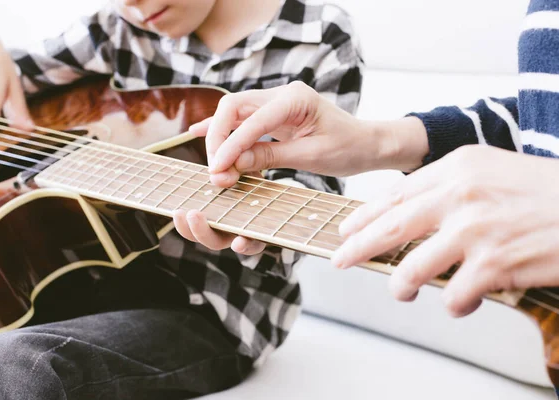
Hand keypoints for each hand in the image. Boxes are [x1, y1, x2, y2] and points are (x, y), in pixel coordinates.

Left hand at [173, 171, 266, 254]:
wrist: (234, 165)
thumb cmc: (250, 169)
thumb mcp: (252, 168)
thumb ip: (247, 165)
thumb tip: (228, 170)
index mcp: (252, 224)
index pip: (253, 243)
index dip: (246, 245)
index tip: (238, 243)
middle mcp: (232, 230)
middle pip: (217, 242)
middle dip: (203, 232)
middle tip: (194, 214)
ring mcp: (214, 225)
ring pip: (199, 235)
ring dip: (187, 228)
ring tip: (179, 212)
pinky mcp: (199, 217)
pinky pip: (188, 224)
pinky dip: (182, 219)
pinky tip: (176, 210)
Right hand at [189, 81, 428, 187]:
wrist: (365, 143)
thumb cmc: (347, 148)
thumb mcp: (312, 156)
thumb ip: (271, 156)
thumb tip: (233, 164)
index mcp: (295, 98)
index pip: (251, 118)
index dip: (230, 144)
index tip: (217, 169)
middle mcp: (281, 95)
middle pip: (233, 107)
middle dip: (218, 138)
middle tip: (214, 171)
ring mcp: (274, 103)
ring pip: (232, 114)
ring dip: (219, 139)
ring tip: (213, 167)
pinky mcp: (271, 116)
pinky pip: (241, 121)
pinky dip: (222, 131)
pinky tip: (197, 134)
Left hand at [331, 145, 558, 316]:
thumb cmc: (545, 190)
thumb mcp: (492, 169)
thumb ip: (450, 185)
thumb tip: (409, 211)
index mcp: (457, 169)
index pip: (396, 195)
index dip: (365, 216)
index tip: (347, 229)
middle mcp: (460, 196)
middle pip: (392, 227)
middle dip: (359, 248)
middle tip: (341, 260)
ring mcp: (475, 231)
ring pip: (413, 268)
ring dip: (401, 285)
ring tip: (401, 290)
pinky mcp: (495, 264)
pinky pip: (453, 295)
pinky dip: (454, 304)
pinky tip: (463, 300)